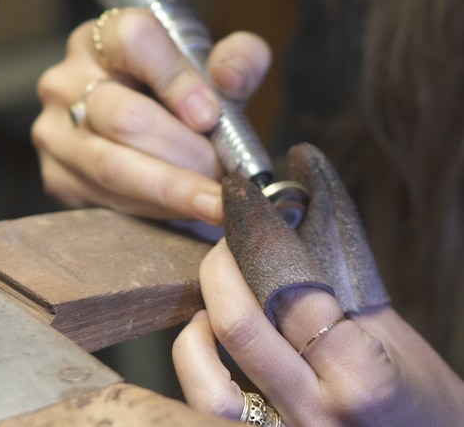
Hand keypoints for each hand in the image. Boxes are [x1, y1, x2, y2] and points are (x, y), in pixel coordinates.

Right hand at [32, 7, 270, 224]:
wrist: (148, 140)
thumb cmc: (180, 100)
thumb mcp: (214, 71)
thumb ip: (238, 60)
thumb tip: (230, 79)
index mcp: (102, 39)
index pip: (134, 41)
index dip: (176, 79)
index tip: (209, 116)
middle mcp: (66, 81)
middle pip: (125, 116)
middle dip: (185, 152)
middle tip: (224, 172)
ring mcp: (55, 132)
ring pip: (114, 166)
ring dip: (174, 190)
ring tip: (215, 202)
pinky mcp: (57, 177)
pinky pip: (107, 200)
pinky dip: (154, 211)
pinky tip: (183, 210)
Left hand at [173, 144, 463, 424]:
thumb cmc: (419, 398)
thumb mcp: (393, 335)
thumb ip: (335, 287)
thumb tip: (287, 228)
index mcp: (358, 377)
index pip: (292, 293)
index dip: (263, 240)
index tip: (250, 210)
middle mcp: (314, 411)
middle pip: (240, 325)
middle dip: (221, 267)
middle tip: (226, 242)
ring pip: (206, 380)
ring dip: (199, 325)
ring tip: (214, 298)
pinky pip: (209, 409)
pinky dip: (197, 366)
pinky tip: (207, 339)